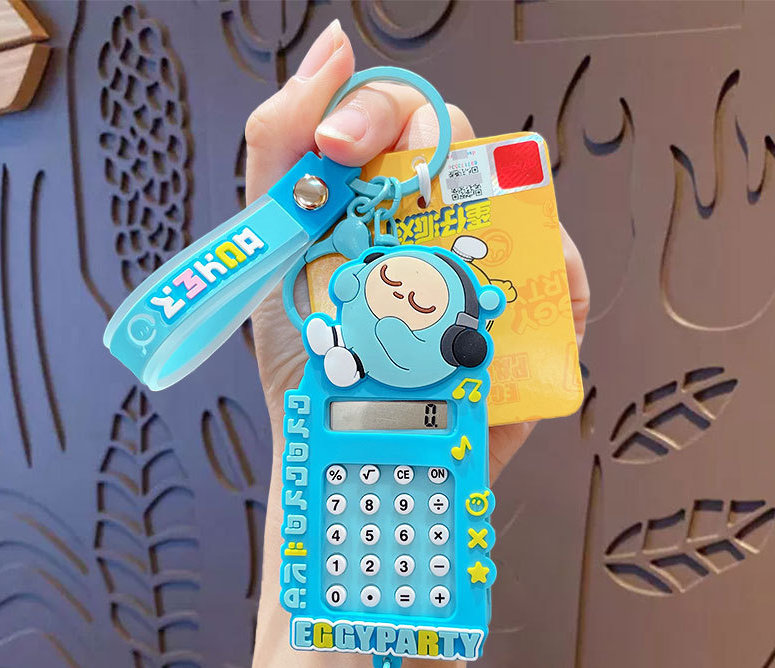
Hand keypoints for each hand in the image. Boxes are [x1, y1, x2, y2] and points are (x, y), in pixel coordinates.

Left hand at [246, 19, 588, 481]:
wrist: (341, 449)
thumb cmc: (309, 357)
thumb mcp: (271, 247)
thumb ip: (279, 146)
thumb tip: (333, 50)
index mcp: (377, 200)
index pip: (396, 118)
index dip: (374, 111)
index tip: (334, 149)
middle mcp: (435, 224)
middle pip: (460, 142)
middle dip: (425, 149)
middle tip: (386, 199)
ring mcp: (487, 266)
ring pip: (517, 194)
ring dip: (482, 205)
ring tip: (430, 254)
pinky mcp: (528, 316)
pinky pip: (563, 267)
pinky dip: (546, 264)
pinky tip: (492, 294)